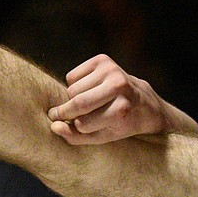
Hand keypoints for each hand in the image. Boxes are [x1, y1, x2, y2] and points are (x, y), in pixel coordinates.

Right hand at [47, 55, 167, 143]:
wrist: (144, 102)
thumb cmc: (120, 124)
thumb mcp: (102, 137)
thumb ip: (76, 137)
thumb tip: (54, 126)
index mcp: (122, 109)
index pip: (83, 123)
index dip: (78, 127)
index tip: (79, 128)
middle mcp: (118, 85)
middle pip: (77, 103)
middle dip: (67, 112)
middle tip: (65, 116)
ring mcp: (111, 69)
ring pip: (72, 89)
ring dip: (73, 99)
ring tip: (91, 102)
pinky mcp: (102, 59)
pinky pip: (71, 76)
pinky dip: (75, 85)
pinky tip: (91, 89)